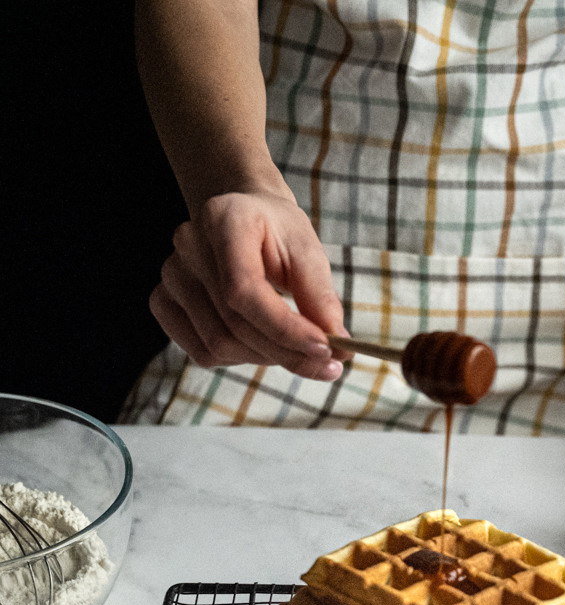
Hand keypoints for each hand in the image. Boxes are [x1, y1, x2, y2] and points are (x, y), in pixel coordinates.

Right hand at [150, 188, 349, 379]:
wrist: (241, 218)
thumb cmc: (277, 233)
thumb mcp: (308, 251)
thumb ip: (321, 297)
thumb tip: (338, 346)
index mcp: (223, 219)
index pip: (244, 290)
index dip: (285, 328)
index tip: (325, 349)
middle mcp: (187, 245)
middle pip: (233, 325)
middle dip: (286, 352)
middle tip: (327, 364)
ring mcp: (170, 275)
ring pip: (219, 346)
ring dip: (266, 357)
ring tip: (293, 345)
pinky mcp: (163, 302)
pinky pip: (201, 352)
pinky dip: (238, 358)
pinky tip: (259, 342)